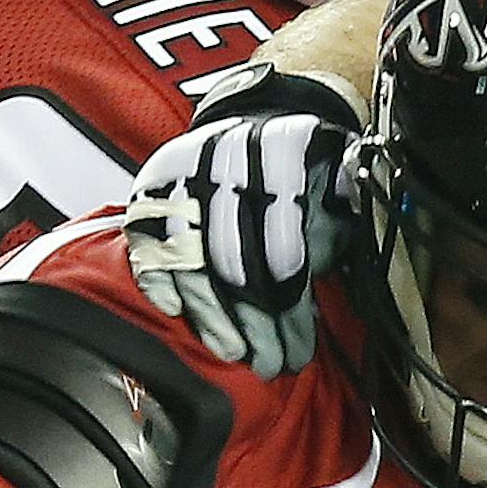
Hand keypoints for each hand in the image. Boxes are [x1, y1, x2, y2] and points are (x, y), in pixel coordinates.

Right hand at [124, 107, 356, 376]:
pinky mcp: (151, 187)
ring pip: (191, 261)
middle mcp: (229, 162)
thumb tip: (331, 304)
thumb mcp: (339, 187)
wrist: (257, 121)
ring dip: (211, 318)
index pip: (284, 253)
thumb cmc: (305, 171)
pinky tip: (176, 313)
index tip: (299, 352)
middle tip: (269, 365)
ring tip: (233, 353)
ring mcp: (183, 174)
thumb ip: (341, 232)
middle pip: (236, 264)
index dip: (290, 313)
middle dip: (254, 327)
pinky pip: (145, 241)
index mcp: (285, 156)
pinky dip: (158, 279)